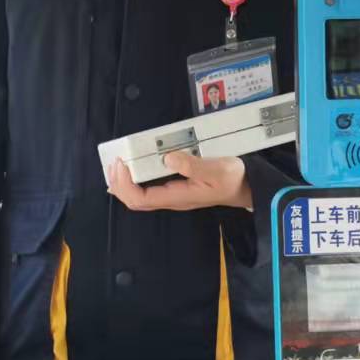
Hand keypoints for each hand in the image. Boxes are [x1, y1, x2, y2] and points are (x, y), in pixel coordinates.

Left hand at [108, 152, 251, 211]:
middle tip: (113, 163)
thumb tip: (167, 158)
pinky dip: (134, 180)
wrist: (246, 187)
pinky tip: (131, 169)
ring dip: (124, 183)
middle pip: (135, 201)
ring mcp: (173, 196)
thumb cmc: (232, 179)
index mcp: (178, 197)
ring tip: (117, 165)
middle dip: (119, 184)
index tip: (121, 164)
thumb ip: (192, 164)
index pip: (141, 199)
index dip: (125, 184)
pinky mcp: (176, 189)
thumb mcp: (216, 169)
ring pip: (139, 196)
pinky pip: (147, 189)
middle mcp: (171, 199)